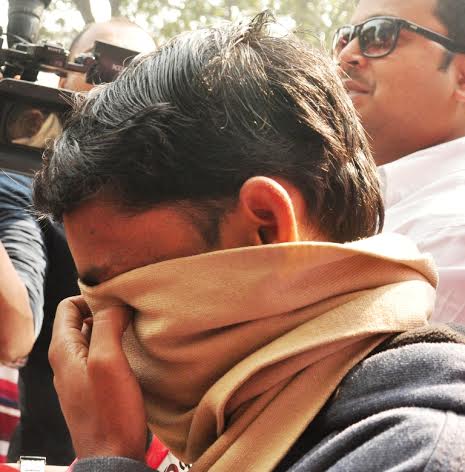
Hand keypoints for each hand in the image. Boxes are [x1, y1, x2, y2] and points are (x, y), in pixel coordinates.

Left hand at [49, 296, 146, 459]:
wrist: (113, 456)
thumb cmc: (110, 411)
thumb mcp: (108, 360)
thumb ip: (107, 326)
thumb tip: (116, 304)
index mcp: (63, 350)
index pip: (69, 306)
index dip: (92, 297)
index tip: (117, 300)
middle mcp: (66, 360)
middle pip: (81, 320)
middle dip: (105, 311)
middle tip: (130, 311)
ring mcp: (79, 374)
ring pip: (93, 337)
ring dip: (112, 329)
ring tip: (135, 327)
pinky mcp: (93, 386)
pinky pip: (101, 355)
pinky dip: (116, 345)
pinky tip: (133, 349)